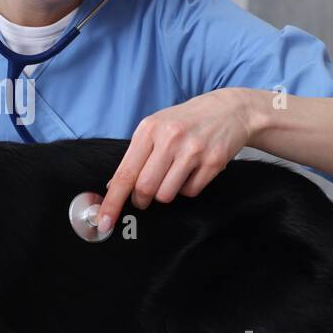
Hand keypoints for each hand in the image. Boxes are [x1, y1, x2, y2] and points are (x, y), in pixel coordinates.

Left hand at [96, 89, 254, 234]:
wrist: (228, 110)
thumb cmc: (185, 121)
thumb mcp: (155, 128)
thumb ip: (135, 155)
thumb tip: (114, 187)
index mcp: (149, 129)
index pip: (125, 173)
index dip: (113, 201)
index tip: (104, 221)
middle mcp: (170, 138)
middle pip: (145, 189)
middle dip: (141, 200)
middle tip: (144, 196)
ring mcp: (193, 150)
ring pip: (166, 194)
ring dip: (165, 193)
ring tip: (172, 176)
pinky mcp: (213, 162)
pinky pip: (189, 192)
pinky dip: (186, 188)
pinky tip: (191, 171)